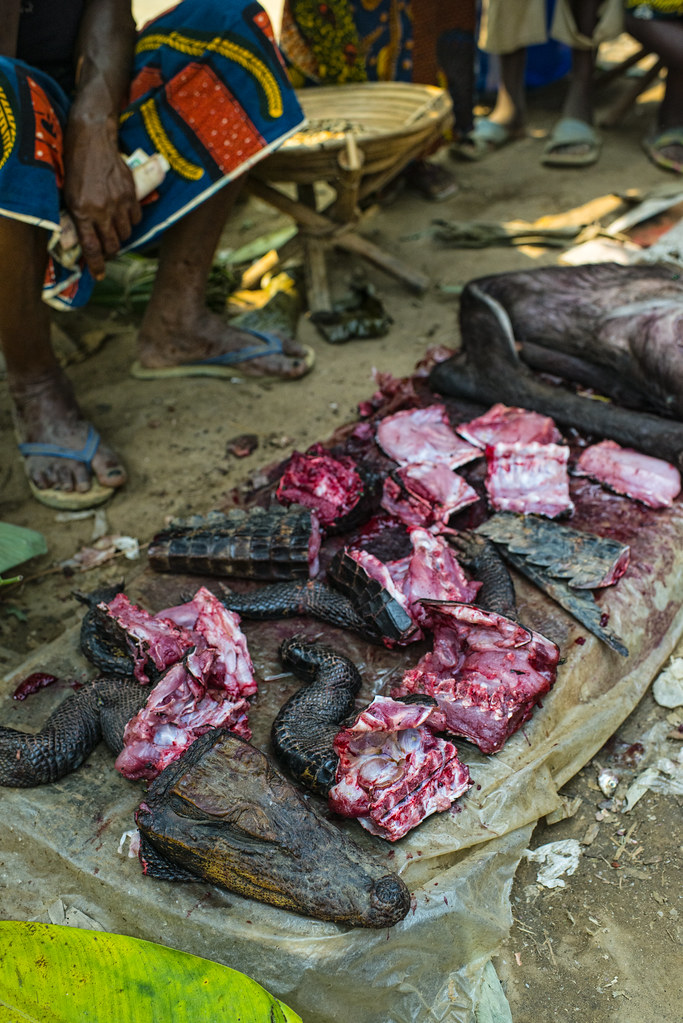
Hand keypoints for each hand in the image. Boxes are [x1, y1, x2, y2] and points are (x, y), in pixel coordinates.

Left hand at [63, 119, 141, 279]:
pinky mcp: (131, 194)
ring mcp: (118, 202)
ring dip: (120, 237)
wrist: (93, 139)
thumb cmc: (77, 166)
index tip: (99, 276)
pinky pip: (136, 218)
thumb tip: (86, 238)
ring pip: (125, 233)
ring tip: (115, 231)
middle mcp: (102, 210)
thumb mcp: (70, 194)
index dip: (96, 265)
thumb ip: (79, 216)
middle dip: (111, 253)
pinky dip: (131, 222)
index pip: (92, 247)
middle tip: (108, 252)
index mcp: (82, 211)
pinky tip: (124, 216)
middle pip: (112, 244)